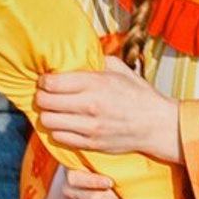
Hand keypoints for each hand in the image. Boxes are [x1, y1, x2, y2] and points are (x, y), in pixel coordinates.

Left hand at [34, 59, 184, 163]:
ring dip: (47, 115)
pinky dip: (58, 131)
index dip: (44, 81)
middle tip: (46, 95)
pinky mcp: (91, 143)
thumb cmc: (139, 95)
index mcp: (96, 83)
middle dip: (41, 97)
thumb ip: (97, 60)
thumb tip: (78, 54)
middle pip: (45, 102)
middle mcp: (90, 105)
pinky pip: (60, 138)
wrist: (157, 125)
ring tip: (54, 111)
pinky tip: (65, 124)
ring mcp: (89, 127)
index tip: (46, 81)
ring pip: (49, 122)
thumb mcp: (120, 69)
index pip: (52, 83)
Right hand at [64, 165, 128, 198]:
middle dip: (115, 197)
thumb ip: (109, 161)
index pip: (76, 180)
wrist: (116, 184)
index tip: (111, 181)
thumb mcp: (108, 162)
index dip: (95, 182)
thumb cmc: (112, 170)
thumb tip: (122, 159)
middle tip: (126, 192)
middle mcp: (71, 194)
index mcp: (73, 176)